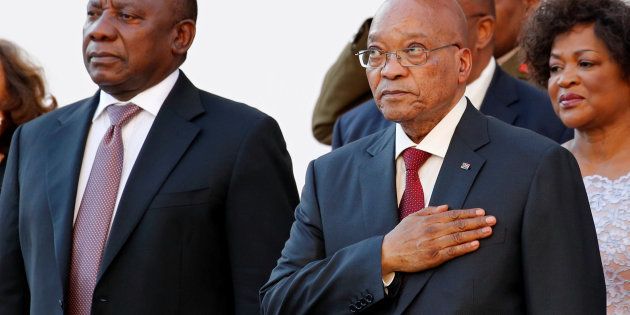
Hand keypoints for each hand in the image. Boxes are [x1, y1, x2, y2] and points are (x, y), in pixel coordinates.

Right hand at [381, 205, 495, 274]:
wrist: (388, 252)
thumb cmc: (401, 235)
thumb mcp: (413, 217)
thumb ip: (430, 211)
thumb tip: (446, 206)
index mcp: (429, 220)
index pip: (454, 215)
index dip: (469, 213)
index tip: (482, 211)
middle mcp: (433, 230)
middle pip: (460, 225)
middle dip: (478, 221)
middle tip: (493, 219)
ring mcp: (434, 244)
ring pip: (459, 237)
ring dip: (476, 233)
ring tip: (489, 230)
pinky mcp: (434, 257)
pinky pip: (453, 251)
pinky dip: (465, 247)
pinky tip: (476, 244)